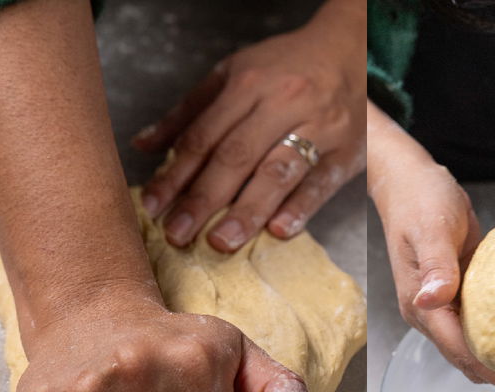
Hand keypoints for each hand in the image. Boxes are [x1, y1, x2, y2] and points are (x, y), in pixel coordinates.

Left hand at [133, 0, 365, 251]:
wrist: (352, 47)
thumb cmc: (285, 67)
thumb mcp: (232, 74)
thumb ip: (188, 112)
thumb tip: (142, 145)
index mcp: (247, 84)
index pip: (203, 136)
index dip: (175, 173)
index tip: (153, 206)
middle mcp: (282, 103)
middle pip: (235, 156)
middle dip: (202, 198)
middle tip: (178, 234)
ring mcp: (319, 126)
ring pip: (277, 172)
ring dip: (247, 210)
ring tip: (221, 241)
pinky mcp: (348, 149)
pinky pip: (322, 182)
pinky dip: (300, 207)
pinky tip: (278, 231)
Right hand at [368, 100, 494, 391]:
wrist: (411, 182)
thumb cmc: (419, 200)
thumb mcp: (430, 228)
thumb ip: (435, 264)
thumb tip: (434, 299)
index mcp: (422, 307)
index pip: (463, 352)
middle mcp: (434, 315)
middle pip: (475, 361)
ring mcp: (448, 306)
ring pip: (483, 347)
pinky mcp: (464, 293)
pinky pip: (490, 325)